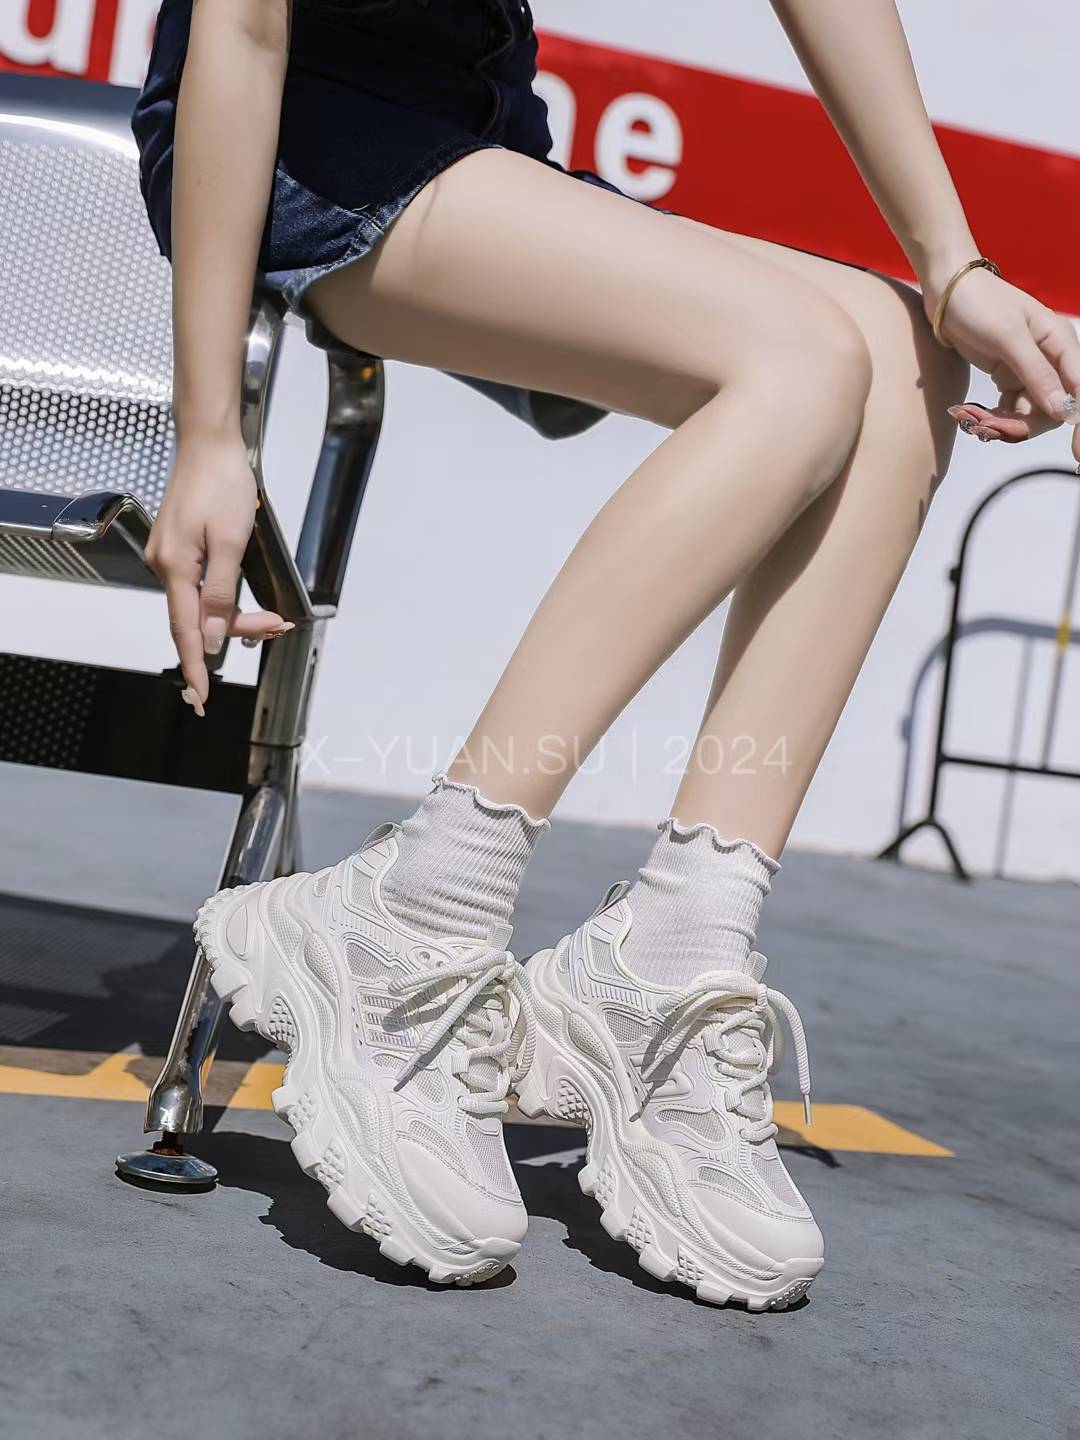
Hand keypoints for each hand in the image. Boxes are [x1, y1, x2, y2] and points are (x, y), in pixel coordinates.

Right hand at [145, 434, 289, 712]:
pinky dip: (220, 599)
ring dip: (232, 616)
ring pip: (199, 603)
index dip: (195, 667)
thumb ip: (220, 593)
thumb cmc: (223, 482)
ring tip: (270, 620)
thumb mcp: (231, 541)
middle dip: (235, 632)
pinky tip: (240, 604)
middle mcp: (165, 564)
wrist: (209, 442)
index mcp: (176, 567)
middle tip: (276, 629)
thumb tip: (210, 637)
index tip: (200, 697)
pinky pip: (197, 585)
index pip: (186, 631)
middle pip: (196, 619)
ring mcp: (169, 554)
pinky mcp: (177, 545)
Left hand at [923, 264, 1079, 464]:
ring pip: (1027, 414)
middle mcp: (1050, 359)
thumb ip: (1036, 373)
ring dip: (999, 423)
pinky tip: (968, 413)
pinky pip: (1008, 409)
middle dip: (1020, 425)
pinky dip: (990, 416)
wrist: (946, 291)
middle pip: (1051, 410)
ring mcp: (1028, 370)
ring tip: (969, 418)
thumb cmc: (980, 303)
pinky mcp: (1007, 376)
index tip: (1078, 454)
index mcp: (1061, 344)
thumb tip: (1063, 409)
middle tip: (986, 427)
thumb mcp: (1009, 337)